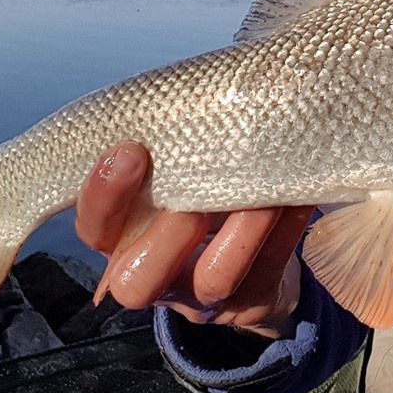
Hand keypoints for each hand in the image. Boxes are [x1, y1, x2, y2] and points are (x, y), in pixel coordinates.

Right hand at [74, 142, 312, 337]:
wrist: (251, 257)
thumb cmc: (201, 192)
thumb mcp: (174, 172)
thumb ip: (169, 147)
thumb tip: (192, 92)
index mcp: (123, 239)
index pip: (94, 227)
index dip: (105, 195)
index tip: (131, 150)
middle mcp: (155, 277)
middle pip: (137, 282)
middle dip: (167, 235)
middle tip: (195, 200)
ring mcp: (204, 297)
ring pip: (213, 279)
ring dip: (241, 234)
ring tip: (264, 197)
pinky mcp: (253, 301)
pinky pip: (269, 270)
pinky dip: (285, 230)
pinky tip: (298, 199)